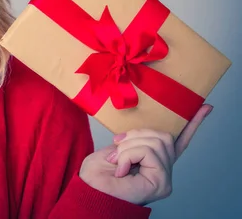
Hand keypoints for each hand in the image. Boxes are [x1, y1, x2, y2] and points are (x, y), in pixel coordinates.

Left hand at [79, 104, 212, 205]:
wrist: (90, 190)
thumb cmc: (98, 171)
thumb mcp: (117, 147)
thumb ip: (135, 139)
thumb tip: (147, 128)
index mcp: (155, 158)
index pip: (180, 140)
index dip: (192, 123)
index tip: (206, 107)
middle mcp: (165, 168)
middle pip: (164, 136)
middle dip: (136, 135)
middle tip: (117, 146)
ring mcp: (165, 177)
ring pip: (155, 142)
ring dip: (129, 147)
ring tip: (117, 161)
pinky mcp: (162, 183)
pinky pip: (149, 153)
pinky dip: (130, 155)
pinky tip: (122, 169)